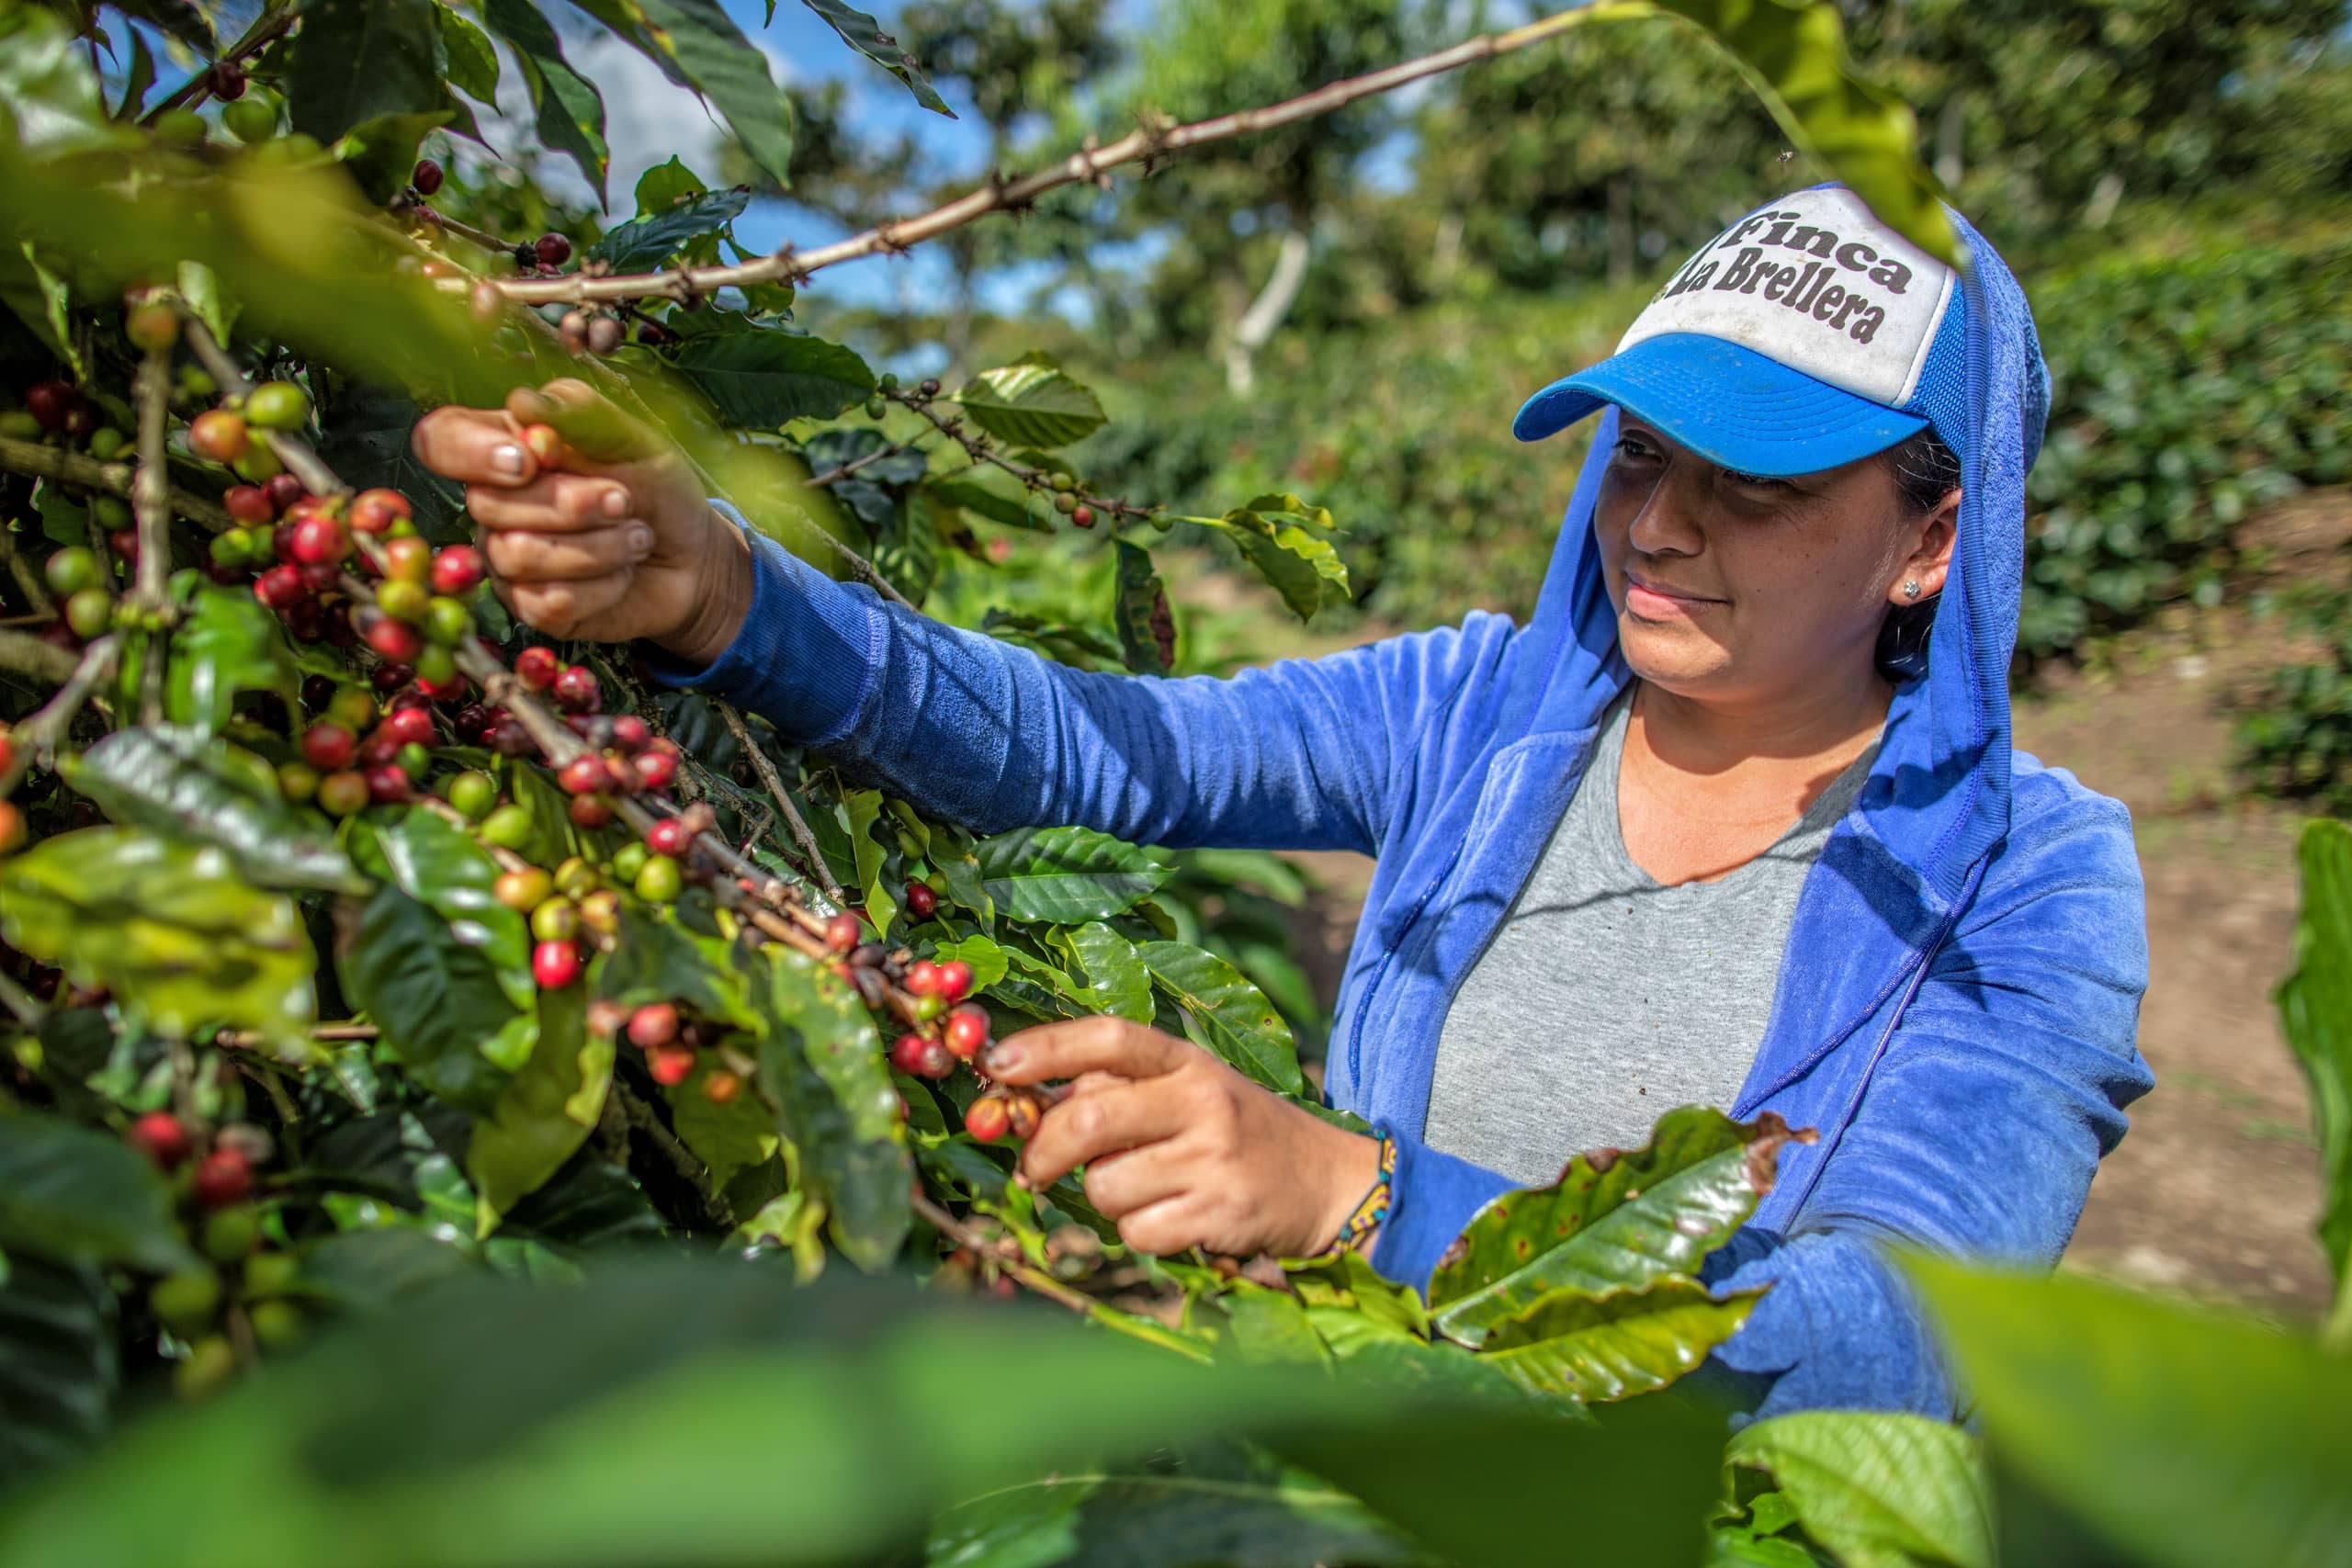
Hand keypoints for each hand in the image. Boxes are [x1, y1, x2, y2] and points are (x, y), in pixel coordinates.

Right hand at [408, 380, 752, 661]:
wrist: (694, 555)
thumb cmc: (655, 487)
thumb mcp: (630, 438)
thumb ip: (579, 414)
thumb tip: (522, 403)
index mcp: (503, 447)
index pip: (439, 440)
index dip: (471, 452)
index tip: (530, 460)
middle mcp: (492, 505)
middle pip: (486, 504)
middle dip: (571, 503)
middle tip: (625, 500)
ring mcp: (505, 560)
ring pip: (519, 555)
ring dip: (597, 546)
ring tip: (636, 537)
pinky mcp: (531, 608)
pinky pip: (547, 601)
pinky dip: (603, 585)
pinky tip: (624, 573)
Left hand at [986, 1017, 1381, 1258]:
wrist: (1328, 1183)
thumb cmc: (1236, 1133)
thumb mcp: (1189, 1091)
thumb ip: (1119, 1091)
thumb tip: (1023, 1106)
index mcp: (1187, 1061)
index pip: (1108, 1037)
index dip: (1045, 1048)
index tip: (994, 1063)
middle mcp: (1202, 1100)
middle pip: (1089, 1120)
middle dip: (1042, 1151)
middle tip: (1033, 1170)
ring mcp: (1213, 1158)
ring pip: (1105, 1186)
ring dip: (1104, 1199)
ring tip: (1142, 1191)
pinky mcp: (1221, 1214)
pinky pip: (1138, 1232)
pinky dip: (1140, 1233)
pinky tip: (1174, 1219)